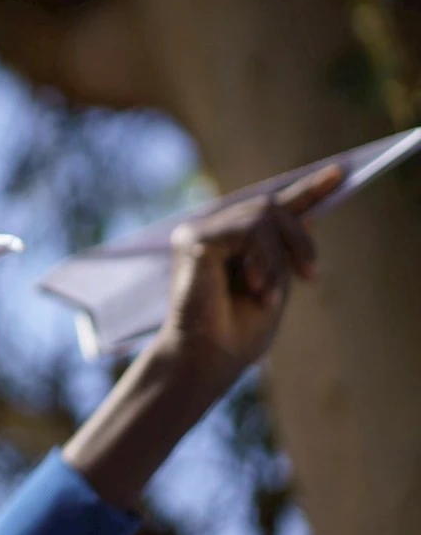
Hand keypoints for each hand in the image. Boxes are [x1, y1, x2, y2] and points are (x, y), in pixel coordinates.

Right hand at [157, 164, 343, 383]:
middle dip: (300, 239)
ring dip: (280, 255)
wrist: (208, 361)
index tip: (340, 174)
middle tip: (311, 277)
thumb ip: (284, 252)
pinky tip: (257, 288)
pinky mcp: (195, 241)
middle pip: (270, 206)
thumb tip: (308, 215)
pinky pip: (249, 230)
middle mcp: (210, 231)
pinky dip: (264, 260)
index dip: (307, 190)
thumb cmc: (236, 333)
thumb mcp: (275, 285)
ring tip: (271, 293)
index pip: (271, 208)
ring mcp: (198, 233)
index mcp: (229, 243)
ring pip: (263, 214)